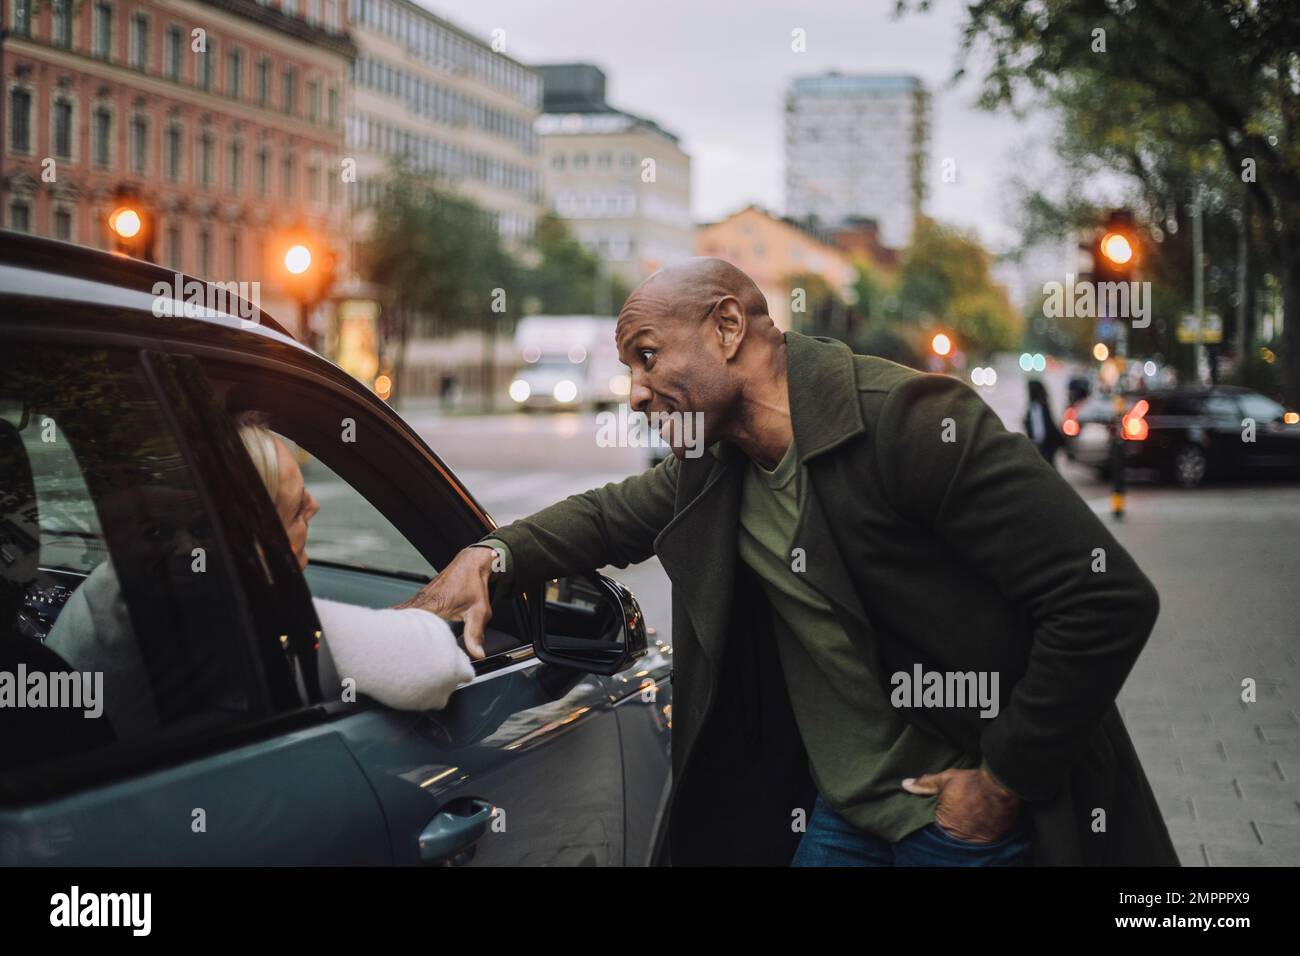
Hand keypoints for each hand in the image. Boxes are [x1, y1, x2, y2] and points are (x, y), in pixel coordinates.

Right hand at [393, 546, 498, 659]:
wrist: (472, 563)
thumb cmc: (474, 584)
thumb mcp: (479, 612)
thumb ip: (475, 634)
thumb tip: (477, 654)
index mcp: (434, 604)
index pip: (410, 621)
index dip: (399, 634)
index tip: (391, 646)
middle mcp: (423, 599)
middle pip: (399, 617)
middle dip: (390, 632)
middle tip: (384, 648)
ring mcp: (420, 596)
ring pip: (400, 612)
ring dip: (393, 625)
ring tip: (385, 641)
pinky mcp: (421, 597)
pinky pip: (406, 608)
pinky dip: (399, 617)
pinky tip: (395, 627)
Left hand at [901, 766, 1019, 843]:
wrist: (1001, 785)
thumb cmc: (971, 782)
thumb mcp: (946, 780)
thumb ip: (925, 784)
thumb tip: (905, 785)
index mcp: (946, 823)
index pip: (937, 827)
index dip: (939, 819)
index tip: (943, 812)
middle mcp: (961, 835)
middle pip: (952, 834)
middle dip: (953, 826)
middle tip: (958, 815)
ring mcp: (977, 839)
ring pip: (967, 837)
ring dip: (966, 829)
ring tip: (968, 819)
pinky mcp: (992, 838)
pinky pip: (983, 839)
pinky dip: (980, 831)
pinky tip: (980, 822)